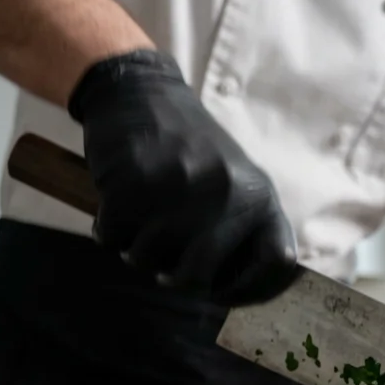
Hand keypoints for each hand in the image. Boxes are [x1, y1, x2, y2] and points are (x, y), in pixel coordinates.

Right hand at [68, 50, 298, 306]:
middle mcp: (224, 194)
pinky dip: (107, 229)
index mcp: (258, 195)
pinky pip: (112, 238)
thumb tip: (241, 291)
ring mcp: (177, 191)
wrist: (141, 92)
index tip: (221, 290)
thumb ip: (244, 228)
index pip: (276, 263)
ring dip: (135, 250)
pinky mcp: (131, 186)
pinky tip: (117, 202)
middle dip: (172, 277)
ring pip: (146, 262)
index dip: (249, 289)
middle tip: (162, 261)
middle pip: (196, 279)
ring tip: (139, 219)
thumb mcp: (235, 180)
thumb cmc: (188, 148)